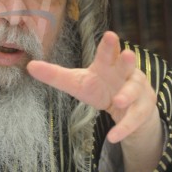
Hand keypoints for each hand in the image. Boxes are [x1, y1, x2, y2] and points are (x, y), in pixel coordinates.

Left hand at [27, 31, 162, 171]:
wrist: (126, 108)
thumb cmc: (99, 88)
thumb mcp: (76, 83)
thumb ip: (55, 75)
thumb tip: (29, 66)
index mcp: (108, 65)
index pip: (108, 52)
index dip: (109, 45)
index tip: (110, 35)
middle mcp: (126, 73)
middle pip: (127, 66)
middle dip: (128, 61)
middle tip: (127, 54)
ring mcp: (138, 91)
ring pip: (135, 91)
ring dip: (127, 95)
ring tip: (117, 101)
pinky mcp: (143, 110)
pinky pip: (135, 118)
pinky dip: (124, 128)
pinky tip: (113, 137)